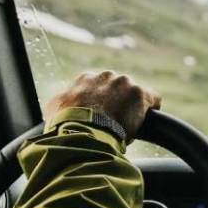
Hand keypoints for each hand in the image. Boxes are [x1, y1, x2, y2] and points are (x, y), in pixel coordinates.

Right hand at [44, 71, 161, 140]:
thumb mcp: (55, 108)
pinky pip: (153, 99)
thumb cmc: (65, 123)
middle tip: (114, 123)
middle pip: (118, 89)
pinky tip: (147, 121)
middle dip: (118, 103)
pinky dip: (151, 108)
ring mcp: (124, 83)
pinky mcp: (140, 94)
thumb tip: (62, 105)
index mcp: (86, 78)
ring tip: (128, 125)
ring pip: (134, 94)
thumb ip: (63, 100)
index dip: (102, 103)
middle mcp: (106, 76)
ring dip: (133, 107)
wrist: (82, 131)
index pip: (99, 88)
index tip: (102, 116)